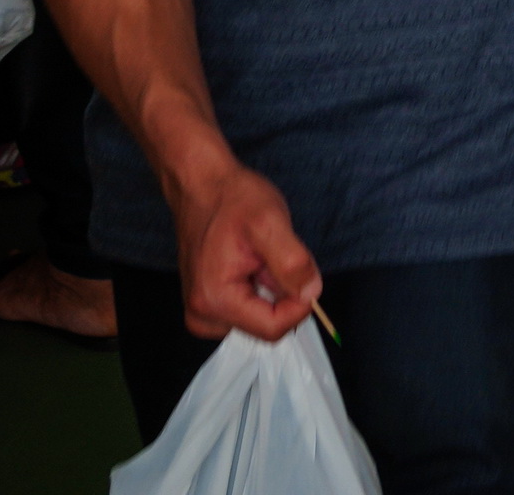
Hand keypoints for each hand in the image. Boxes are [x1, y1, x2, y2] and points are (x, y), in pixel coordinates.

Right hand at [173, 159, 321, 340]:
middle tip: (268, 256)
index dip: (299, 304)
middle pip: (266, 325)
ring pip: (259, 318)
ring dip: (269, 290)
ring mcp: (202, 312)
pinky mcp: (207, 305)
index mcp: (215, 301)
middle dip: (279, 293)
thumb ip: (293, 263)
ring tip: (256, 256)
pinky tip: (249, 262)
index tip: (302, 271)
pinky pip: (247, 310)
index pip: (273, 329)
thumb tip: (311, 294)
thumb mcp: (270, 223)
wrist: (202, 185)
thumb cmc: (233, 199)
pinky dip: (257, 289)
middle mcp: (202, 315)